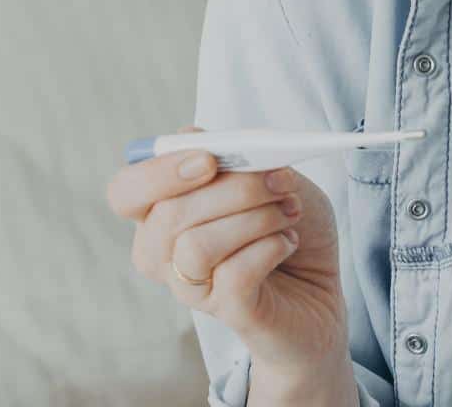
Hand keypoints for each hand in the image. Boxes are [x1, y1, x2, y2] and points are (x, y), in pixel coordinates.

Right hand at [107, 123, 348, 377]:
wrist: (326, 278)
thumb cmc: (287, 220)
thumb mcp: (265, 172)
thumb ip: (229, 154)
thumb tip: (193, 138)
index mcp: (161, 209)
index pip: (126, 193)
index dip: (158, 174)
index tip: (208, 160)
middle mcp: (165, 253)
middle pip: (168, 215)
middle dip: (233, 188)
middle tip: (279, 179)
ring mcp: (192, 287)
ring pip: (197, 246)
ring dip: (256, 218)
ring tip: (289, 212)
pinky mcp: (228, 313)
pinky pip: (235, 275)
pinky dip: (271, 247)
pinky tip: (288, 242)